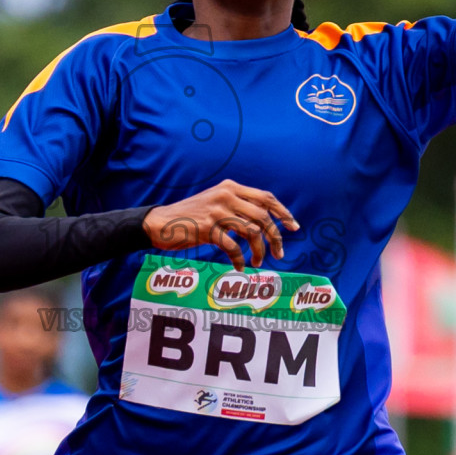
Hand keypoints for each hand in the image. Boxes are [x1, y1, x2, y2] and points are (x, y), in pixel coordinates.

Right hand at [142, 179, 299, 270]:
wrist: (161, 223)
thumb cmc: (191, 218)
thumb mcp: (215, 204)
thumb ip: (237, 207)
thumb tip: (264, 222)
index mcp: (230, 187)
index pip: (266, 197)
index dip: (283, 212)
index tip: (293, 227)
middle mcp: (226, 196)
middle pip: (263, 216)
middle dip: (275, 237)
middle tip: (279, 253)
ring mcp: (217, 211)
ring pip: (252, 232)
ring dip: (259, 251)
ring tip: (257, 262)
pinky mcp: (208, 228)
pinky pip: (233, 247)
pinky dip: (239, 259)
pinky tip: (239, 266)